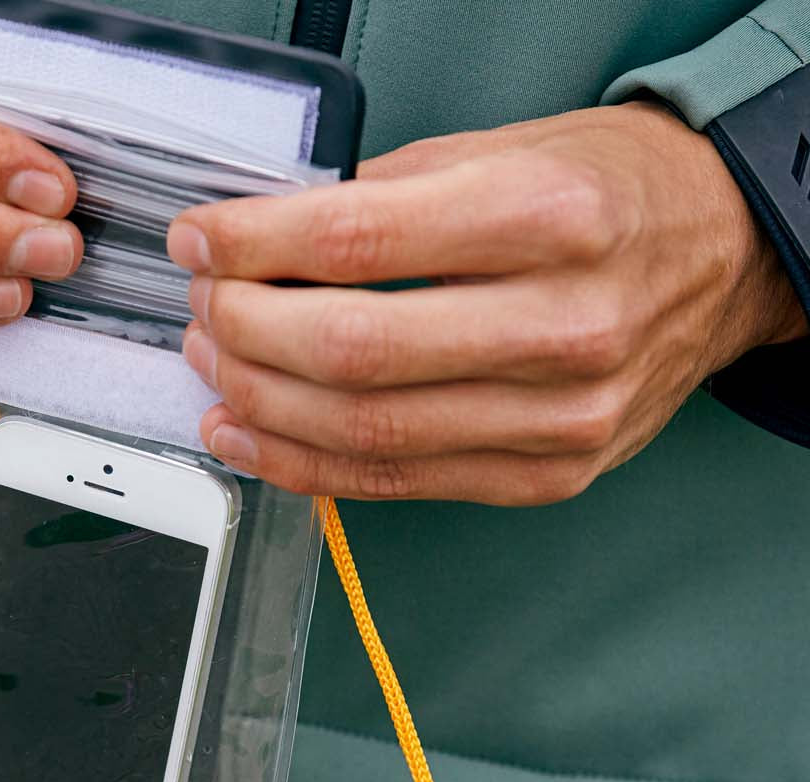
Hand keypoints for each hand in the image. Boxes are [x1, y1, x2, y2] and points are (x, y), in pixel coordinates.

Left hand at [167, 103, 806, 503]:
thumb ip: (388, 196)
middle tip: (204, 309)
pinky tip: (250, 437)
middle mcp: (566, 326)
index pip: (361, 239)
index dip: (255, 245)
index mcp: (553, 218)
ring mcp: (561, 418)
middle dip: (246, 332)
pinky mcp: (544, 477)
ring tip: (214, 371)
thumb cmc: (613, 198)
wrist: (722, 261)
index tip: (201, 241)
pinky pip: (395, 486)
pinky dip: (303, 466)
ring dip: (261, 405)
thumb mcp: (509, 153)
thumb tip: (267, 238)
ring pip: (367, 433)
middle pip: (354, 351)